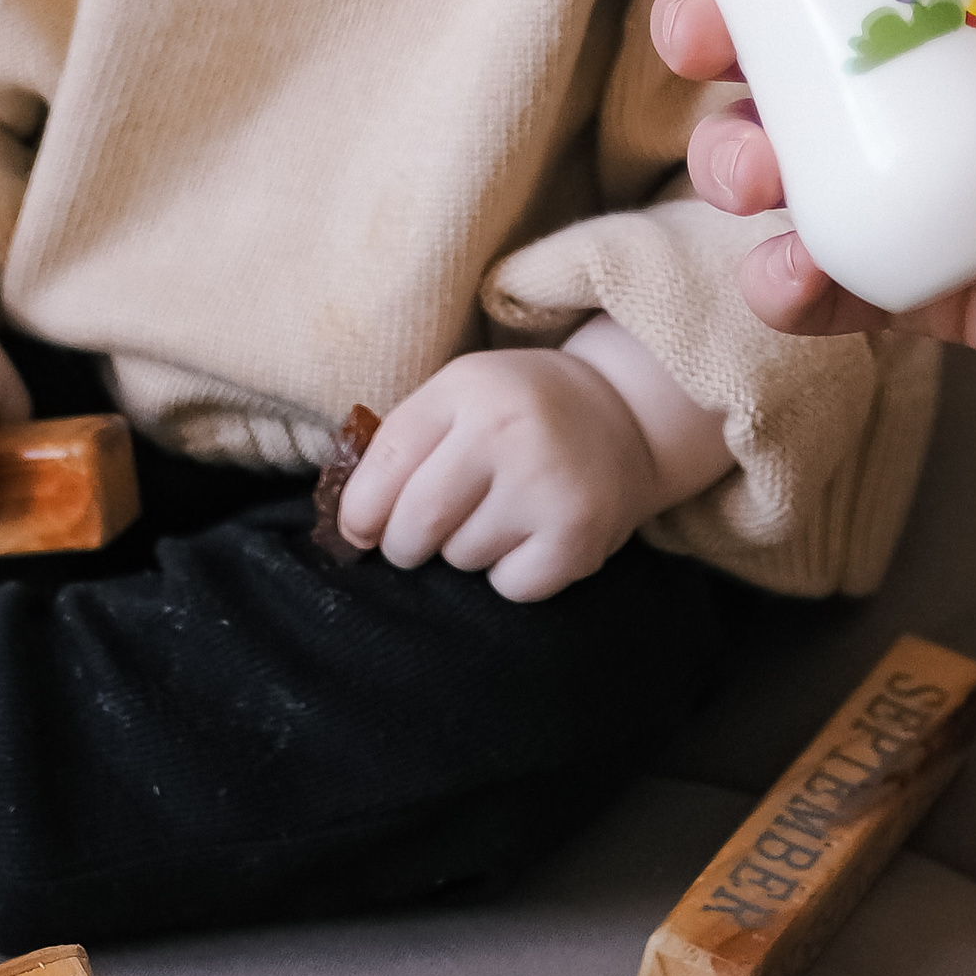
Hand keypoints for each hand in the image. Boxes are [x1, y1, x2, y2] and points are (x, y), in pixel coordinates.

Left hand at [333, 324, 731, 602]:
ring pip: (461, 559)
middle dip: (406, 544)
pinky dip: (510, 573)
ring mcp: (546, 487)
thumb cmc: (521, 409)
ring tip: (500, 513)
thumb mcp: (461, 393)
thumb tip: (348, 526)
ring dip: (465, 551)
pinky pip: (508, 586)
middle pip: (414, 526)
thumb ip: (403, 442)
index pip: (383, 467)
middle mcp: (506, 433)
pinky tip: (531, 535)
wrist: (627, 413)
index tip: (363, 528)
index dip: (360, 512)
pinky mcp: (578, 536)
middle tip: (426, 534)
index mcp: (466, 389)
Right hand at [641, 0, 975, 503]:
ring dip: (726, 160)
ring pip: (766, 159)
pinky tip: (799, 270)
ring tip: (757, 170)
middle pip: (756, 38)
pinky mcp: (919, 279)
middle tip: (705, 36)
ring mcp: (903, 173)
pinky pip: (821, 280)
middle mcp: (900, 67)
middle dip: (700, 28)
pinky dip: (784, 280)